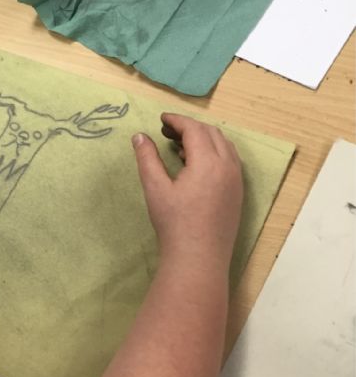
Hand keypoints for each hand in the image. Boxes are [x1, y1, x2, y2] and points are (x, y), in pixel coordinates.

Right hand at [132, 113, 242, 272]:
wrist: (198, 257)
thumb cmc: (174, 223)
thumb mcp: (155, 188)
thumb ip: (147, 158)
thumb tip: (139, 136)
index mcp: (208, 162)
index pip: (194, 129)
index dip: (177, 120)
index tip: (161, 119)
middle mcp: (228, 166)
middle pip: (211, 133)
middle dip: (190, 127)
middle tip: (167, 131)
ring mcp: (236, 180)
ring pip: (223, 146)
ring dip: (203, 138)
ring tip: (179, 146)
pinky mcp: (237, 192)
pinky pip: (229, 160)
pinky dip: (213, 152)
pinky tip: (195, 165)